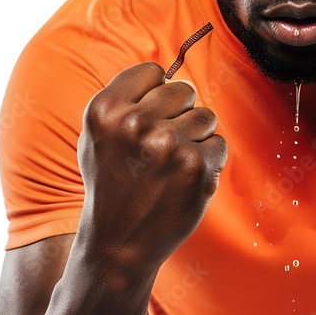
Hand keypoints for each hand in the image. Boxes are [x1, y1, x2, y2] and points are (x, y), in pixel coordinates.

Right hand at [77, 62, 227, 273]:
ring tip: (172, 166)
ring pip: (206, 117)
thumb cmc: (111, 184)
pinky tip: (184, 181)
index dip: (155, 94)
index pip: (153, 72)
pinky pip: (218, 144)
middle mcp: (135, 123)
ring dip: (196, 138)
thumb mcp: (97, 135)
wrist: (119, 242)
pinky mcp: (197, 167)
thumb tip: (169, 76)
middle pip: (183, 91)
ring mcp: (168, 145)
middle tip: (161, 148)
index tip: (149, 119)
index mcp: (105, 110)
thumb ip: (126, 100)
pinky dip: (208, 163)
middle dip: (178, 115)